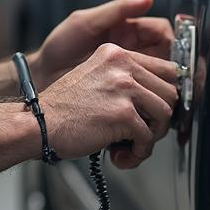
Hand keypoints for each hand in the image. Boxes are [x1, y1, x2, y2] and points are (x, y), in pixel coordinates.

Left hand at [32, 0, 174, 90]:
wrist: (43, 76)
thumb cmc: (60, 46)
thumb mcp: (85, 22)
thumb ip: (116, 10)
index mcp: (127, 30)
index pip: (161, 31)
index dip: (170, 39)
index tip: (170, 50)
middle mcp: (133, 50)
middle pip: (167, 56)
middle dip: (172, 66)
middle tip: (172, 77)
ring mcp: (129, 71)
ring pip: (160, 77)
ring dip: (165, 84)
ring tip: (165, 91)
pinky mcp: (124, 91)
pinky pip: (146, 94)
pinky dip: (151, 98)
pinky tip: (150, 102)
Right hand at [39, 43, 179, 168]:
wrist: (39, 124)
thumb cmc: (63, 109)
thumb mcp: (96, 78)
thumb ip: (125, 81)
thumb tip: (160, 100)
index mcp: (116, 53)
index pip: (166, 69)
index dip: (164, 94)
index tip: (156, 110)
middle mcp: (122, 65)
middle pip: (171, 91)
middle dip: (161, 117)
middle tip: (142, 131)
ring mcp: (123, 88)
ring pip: (165, 114)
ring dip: (151, 136)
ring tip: (131, 145)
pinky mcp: (123, 113)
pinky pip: (148, 137)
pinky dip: (138, 152)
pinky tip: (121, 155)